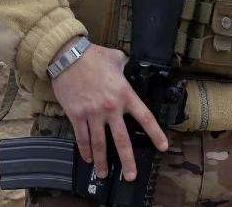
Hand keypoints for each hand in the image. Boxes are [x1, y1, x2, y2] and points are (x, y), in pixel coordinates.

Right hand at [49, 41, 167, 180]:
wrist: (68, 56)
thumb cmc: (93, 56)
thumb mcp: (117, 58)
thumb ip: (126, 66)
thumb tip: (129, 67)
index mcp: (125, 94)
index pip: (145, 118)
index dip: (156, 134)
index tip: (163, 146)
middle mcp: (111, 108)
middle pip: (122, 140)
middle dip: (128, 160)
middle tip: (131, 175)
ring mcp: (92, 114)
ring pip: (99, 144)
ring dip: (102, 161)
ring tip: (104, 174)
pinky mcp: (76, 115)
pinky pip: (81, 137)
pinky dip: (85, 149)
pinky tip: (88, 158)